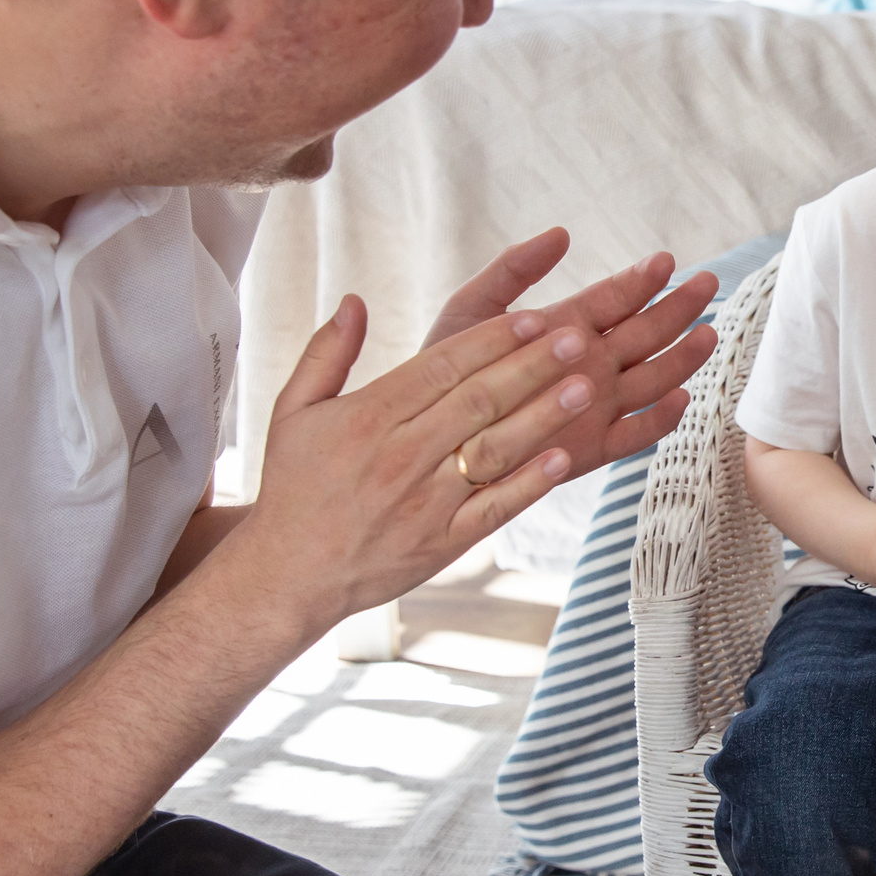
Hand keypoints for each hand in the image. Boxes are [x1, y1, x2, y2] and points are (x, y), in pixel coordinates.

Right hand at [225, 255, 717, 637]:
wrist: (288, 575)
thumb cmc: (296, 487)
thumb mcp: (293, 412)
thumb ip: (326, 353)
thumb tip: (354, 300)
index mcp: (370, 415)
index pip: (444, 365)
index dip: (494, 339)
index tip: (536, 316)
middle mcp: (401, 454)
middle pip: (479, 399)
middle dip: (533, 366)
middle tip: (580, 337)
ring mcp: (425, 501)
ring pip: (494, 450)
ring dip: (543, 416)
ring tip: (587, 387)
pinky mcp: (442, 542)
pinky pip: (494, 508)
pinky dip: (529, 484)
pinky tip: (564, 458)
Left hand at [425, 233, 721, 488]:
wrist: (434, 437)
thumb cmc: (447, 371)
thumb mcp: (471, 309)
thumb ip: (512, 270)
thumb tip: (562, 233)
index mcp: (568, 327)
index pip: (615, 299)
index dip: (641, 280)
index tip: (665, 261)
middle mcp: (590, 365)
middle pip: (646, 334)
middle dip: (677, 309)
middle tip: (708, 282)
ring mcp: (596, 407)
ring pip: (652, 380)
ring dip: (681, 358)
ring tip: (707, 334)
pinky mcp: (592, 449)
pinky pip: (634, 435)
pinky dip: (659, 420)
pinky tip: (679, 398)